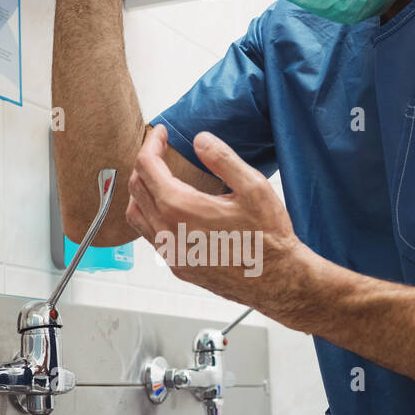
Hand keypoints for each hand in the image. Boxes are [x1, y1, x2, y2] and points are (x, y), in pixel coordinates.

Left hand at [125, 126, 315, 317]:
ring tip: (158, 177)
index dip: (151, 143)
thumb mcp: (253, 188)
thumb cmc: (269, 239)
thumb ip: (223, 159)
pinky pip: (150, 236)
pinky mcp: (178, 267)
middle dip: (145, 163)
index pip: (147, 167)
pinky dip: (150, 214)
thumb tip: (199, 140)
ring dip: (141, 191)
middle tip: (159, 150)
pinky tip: (170, 208)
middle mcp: (168, 233)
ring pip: (136, 215)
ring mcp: (171, 254)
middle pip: (136, 189)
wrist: (277, 281)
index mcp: (181, 209)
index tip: (161, 133)